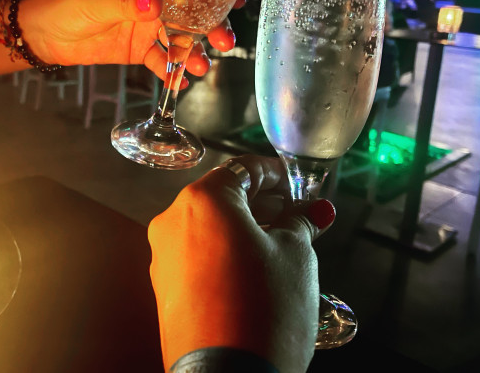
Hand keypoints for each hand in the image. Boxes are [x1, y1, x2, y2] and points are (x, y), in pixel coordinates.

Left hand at [20, 0, 244, 84]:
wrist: (38, 34)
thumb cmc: (62, 3)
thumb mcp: (94, 0)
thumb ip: (126, 3)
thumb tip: (156, 4)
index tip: (234, 3)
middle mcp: (152, 0)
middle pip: (189, 12)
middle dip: (209, 27)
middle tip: (224, 41)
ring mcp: (146, 26)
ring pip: (179, 38)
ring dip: (192, 53)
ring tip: (200, 68)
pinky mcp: (138, 49)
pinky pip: (160, 60)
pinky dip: (170, 72)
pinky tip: (180, 83)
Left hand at [148, 154, 335, 372]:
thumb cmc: (264, 308)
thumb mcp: (295, 254)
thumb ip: (301, 222)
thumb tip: (315, 210)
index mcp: (203, 200)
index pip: (242, 170)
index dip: (274, 173)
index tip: (295, 183)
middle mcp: (174, 222)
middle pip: (223, 196)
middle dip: (262, 202)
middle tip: (295, 213)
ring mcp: (165, 257)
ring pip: (210, 226)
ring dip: (244, 227)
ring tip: (280, 241)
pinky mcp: (166, 289)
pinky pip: (198, 254)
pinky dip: (226, 251)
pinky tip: (254, 267)